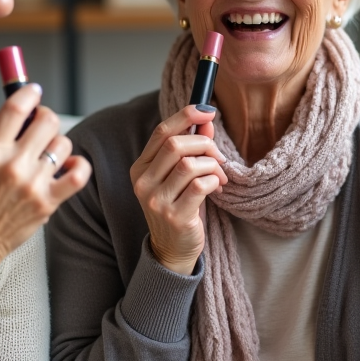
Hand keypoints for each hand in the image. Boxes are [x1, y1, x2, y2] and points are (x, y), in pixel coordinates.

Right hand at [0, 83, 90, 284]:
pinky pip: (79, 174)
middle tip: (40, 125)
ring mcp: (33, 184)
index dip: (30, 92)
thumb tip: (20, 109)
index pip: (17, 106)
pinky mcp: (48, 202)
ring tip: (45, 153)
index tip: (34, 92)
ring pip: (63, 144)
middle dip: (45, 117)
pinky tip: (69, 165)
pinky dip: (79, 165)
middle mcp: (13, 165)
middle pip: (47, 121)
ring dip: (57, 144)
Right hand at [130, 105, 227, 274]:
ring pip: (190, 164)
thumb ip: (191, 147)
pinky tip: (217, 189)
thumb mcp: (181, 176)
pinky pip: (201, 185)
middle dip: (205, 145)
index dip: (185, 116)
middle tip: (218, 158)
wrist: (172, 250)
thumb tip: (206, 120)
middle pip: (177, 145)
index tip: (206, 110)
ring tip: (219, 177)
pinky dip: (214, 181)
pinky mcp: (175, 216)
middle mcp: (143, 183)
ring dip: (212, 166)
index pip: (162, 132)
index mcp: (140, 168)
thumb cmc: (179, 208)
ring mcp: (156, 201)